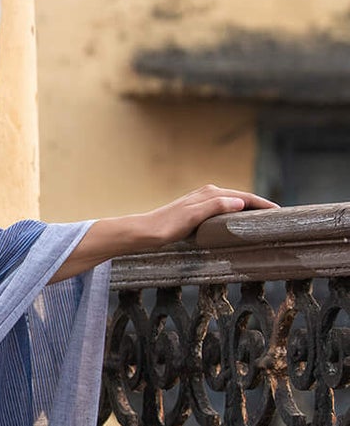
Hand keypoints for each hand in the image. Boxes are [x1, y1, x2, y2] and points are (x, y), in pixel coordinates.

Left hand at [135, 184, 278, 249]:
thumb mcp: (193, 216)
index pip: (244, 197)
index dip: (263, 204)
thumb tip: (240, 202)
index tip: (280, 212)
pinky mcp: (197, 211)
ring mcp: (203, 201)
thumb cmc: (168, 226)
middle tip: (278, 217)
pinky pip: (224, 210)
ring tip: (264, 220)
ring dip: (249, 210)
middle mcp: (208, 193)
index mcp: (211, 193)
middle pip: (241, 198)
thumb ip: (216, 206)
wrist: (145, 232)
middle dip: (260, 205)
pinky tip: (239, 223)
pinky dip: (236, 214)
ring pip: (233, 204)